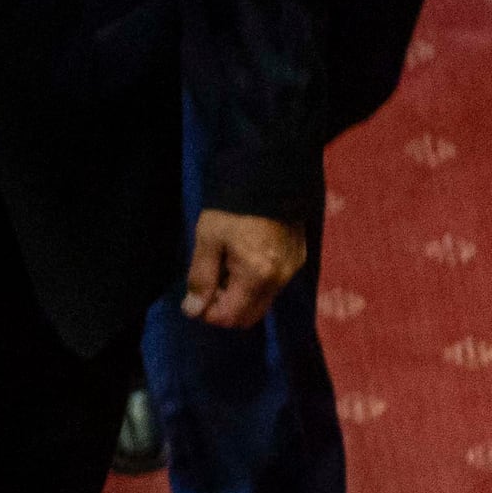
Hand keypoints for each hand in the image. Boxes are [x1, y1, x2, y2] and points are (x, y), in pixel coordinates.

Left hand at [182, 209, 306, 326]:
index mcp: (257, 276)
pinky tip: (242, 260)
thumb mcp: (209, 240)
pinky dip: (254, 284)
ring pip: (262, 302)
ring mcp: (292, 270)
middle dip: (225, 309)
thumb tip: (193, 310)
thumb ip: (201, 277)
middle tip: (209, 285)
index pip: (231, 317)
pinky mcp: (298, 258)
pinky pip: (274, 285)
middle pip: (250, 317)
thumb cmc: (233, 208)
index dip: (208, 314)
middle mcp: (280, 280)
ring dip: (239, 296)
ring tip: (224, 268)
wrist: (270, 175)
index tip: (194, 298)